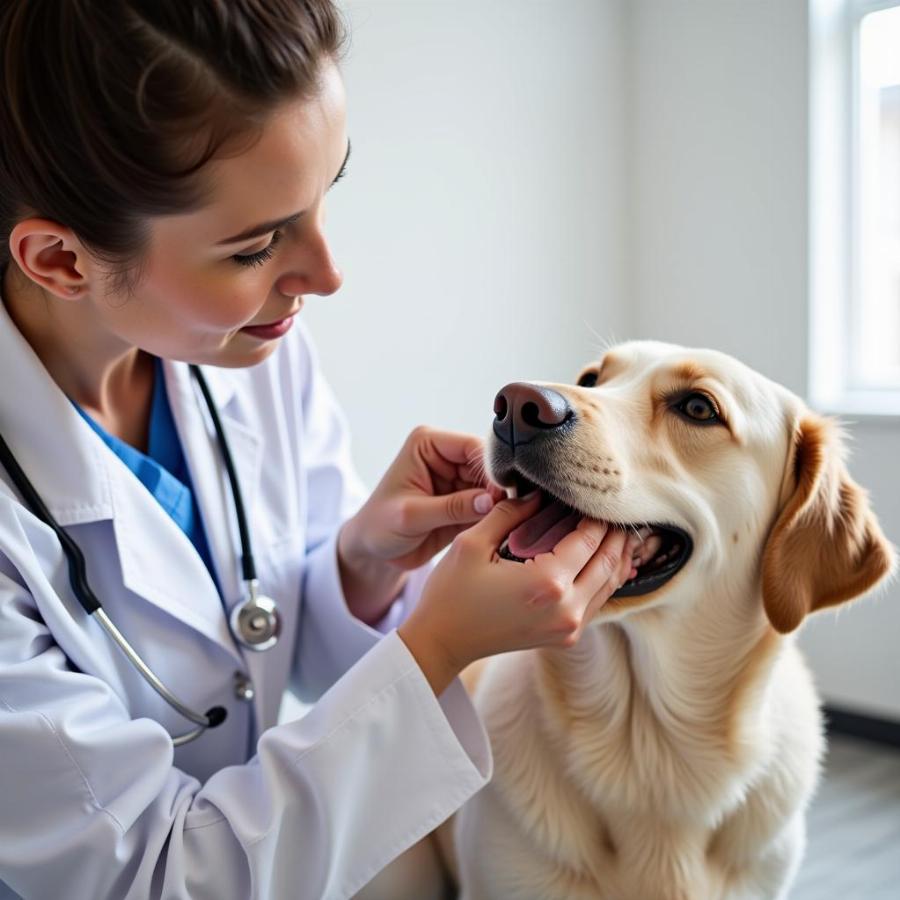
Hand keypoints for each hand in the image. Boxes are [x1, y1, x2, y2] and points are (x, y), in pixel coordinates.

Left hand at [338, 426, 505, 573]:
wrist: (373, 552)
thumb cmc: (379, 526)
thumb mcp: (411, 516)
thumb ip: (451, 507)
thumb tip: (491, 500)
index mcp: (428, 444)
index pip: (471, 446)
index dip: (490, 468)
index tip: (501, 494)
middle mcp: (446, 457)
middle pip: (488, 466)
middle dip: (499, 488)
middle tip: (512, 511)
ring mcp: (458, 479)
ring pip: (493, 487)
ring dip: (501, 504)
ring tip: (510, 521)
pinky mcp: (466, 502)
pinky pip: (490, 506)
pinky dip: (497, 516)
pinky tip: (503, 528)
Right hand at [398, 493, 645, 694]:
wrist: (443, 641)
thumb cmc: (452, 592)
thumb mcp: (473, 543)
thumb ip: (510, 513)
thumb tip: (539, 494)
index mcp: (547, 583)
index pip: (589, 539)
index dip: (596, 515)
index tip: (596, 495)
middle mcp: (566, 609)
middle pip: (608, 562)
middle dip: (615, 534)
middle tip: (619, 509)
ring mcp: (569, 628)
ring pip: (609, 584)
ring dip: (616, 555)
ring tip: (618, 529)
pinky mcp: (565, 636)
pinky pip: (597, 601)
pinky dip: (606, 577)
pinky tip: (606, 558)